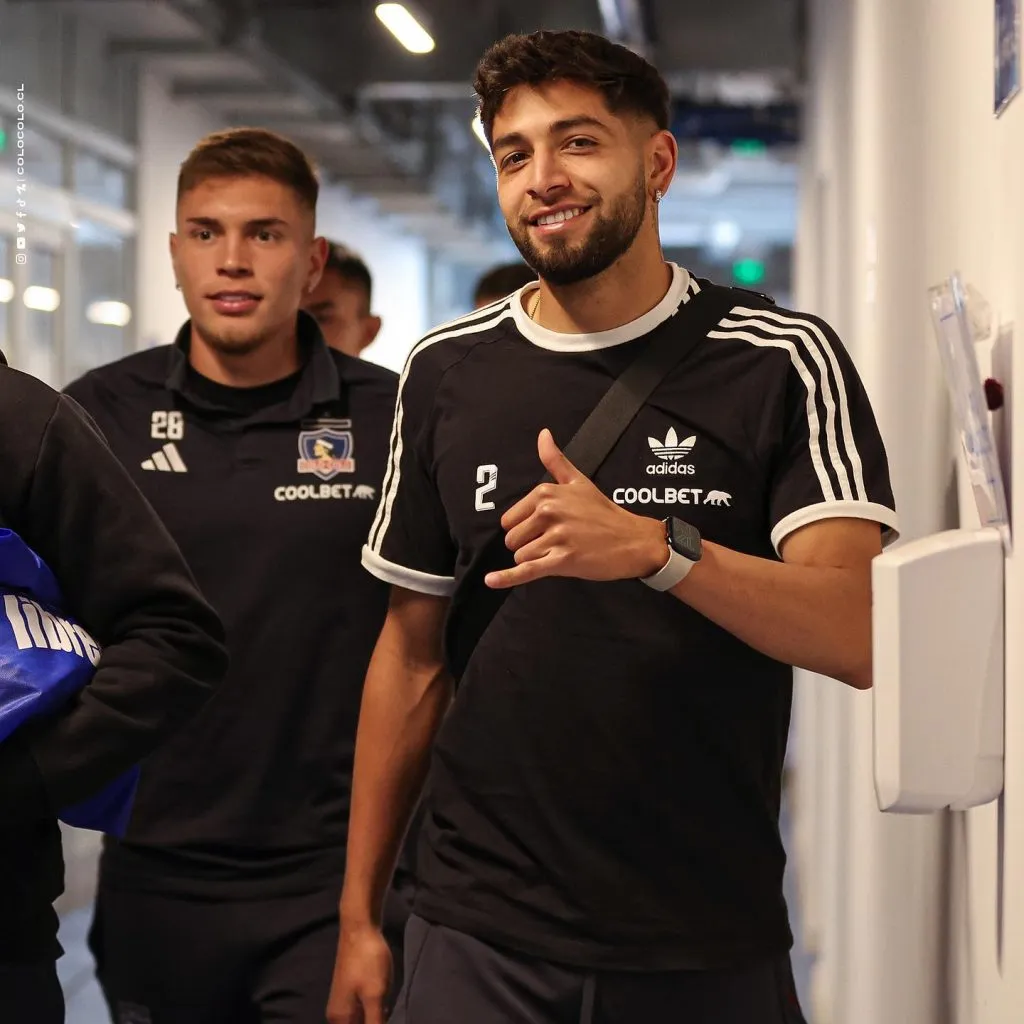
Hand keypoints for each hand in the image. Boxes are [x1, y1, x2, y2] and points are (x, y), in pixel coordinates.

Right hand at [326, 923, 392, 1023]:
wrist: (359, 926)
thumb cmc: (367, 960)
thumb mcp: (375, 995)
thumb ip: (375, 1022)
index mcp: (340, 1019)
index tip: (383, 1017)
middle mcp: (337, 1014)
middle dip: (373, 1023)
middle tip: (387, 1013)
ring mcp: (343, 1000)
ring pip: (359, 1022)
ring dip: (374, 1020)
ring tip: (388, 1011)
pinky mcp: (350, 989)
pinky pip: (361, 1011)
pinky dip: (373, 1012)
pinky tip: (385, 1006)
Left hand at [485, 429, 667, 588]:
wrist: (633, 540)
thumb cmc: (604, 512)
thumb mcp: (578, 481)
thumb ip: (555, 459)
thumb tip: (543, 433)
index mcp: (546, 493)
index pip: (510, 519)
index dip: (525, 528)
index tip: (547, 528)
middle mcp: (549, 512)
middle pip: (513, 539)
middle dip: (529, 545)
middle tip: (557, 542)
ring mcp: (556, 537)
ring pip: (521, 556)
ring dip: (538, 560)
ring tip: (562, 552)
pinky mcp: (563, 560)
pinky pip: (527, 570)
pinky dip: (508, 577)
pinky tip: (492, 580)